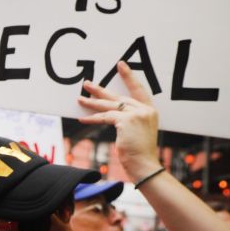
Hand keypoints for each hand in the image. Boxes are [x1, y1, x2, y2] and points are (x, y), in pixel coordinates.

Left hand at [77, 61, 161, 181]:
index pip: (139, 90)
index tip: (120, 65)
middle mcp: (145, 110)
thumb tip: (109, 114)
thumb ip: (128, 120)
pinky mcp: (126, 121)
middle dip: (100, 91)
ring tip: (79, 99)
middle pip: (118, 97)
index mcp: (150, 111)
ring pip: (109, 106)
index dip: (129, 77)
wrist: (144, 165)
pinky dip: (93, 118)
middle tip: (87, 84)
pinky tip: (82, 118)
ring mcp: (136, 114)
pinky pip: (105, 117)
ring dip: (92, 103)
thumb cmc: (139, 153)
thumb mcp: (137, 132)